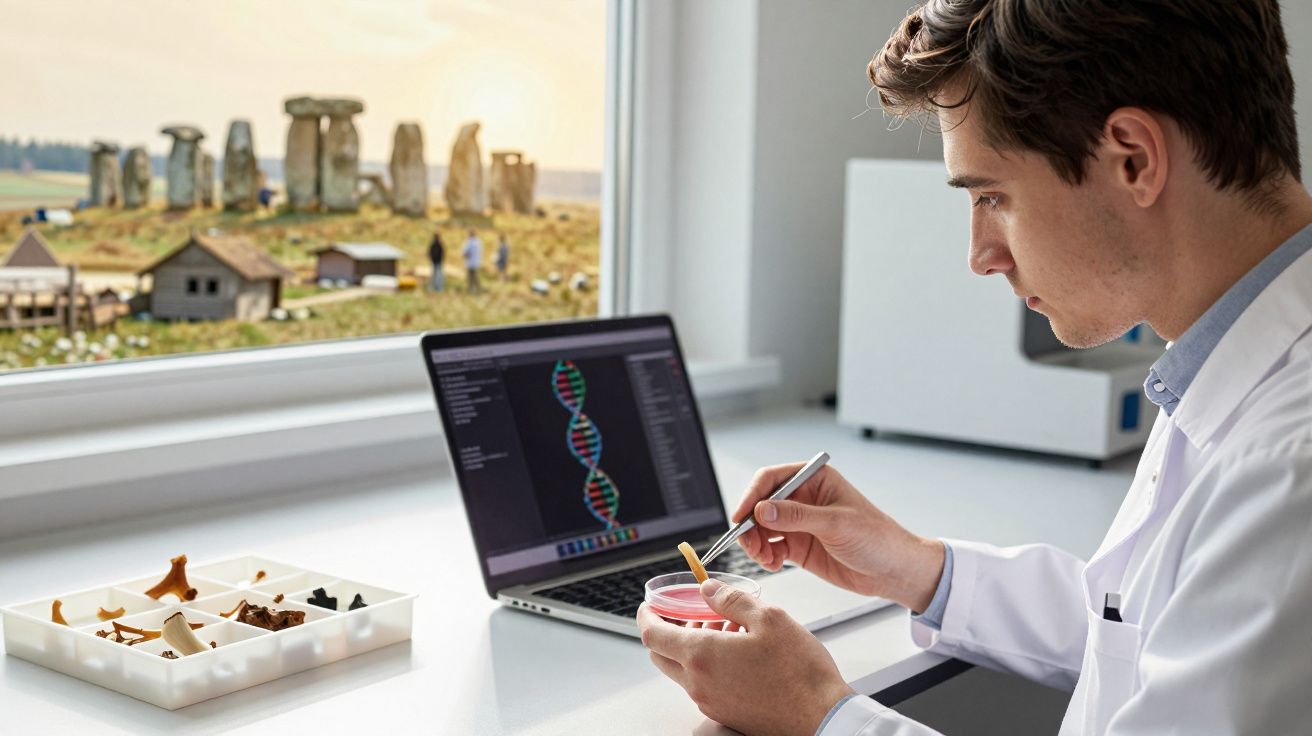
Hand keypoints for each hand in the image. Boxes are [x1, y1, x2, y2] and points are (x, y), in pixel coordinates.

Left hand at [637, 578, 854, 734]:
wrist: (821, 718)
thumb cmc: (800, 673)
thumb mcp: (769, 618)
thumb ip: (731, 600)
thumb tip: (707, 589)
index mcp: (702, 656)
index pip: (652, 635)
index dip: (646, 615)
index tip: (649, 605)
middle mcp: (699, 683)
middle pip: (662, 655)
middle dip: (666, 631)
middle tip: (685, 613)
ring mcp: (711, 702)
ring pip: (684, 670)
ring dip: (692, 646)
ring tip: (725, 627)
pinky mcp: (725, 713)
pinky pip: (703, 684)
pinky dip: (708, 664)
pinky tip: (738, 651)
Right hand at [734, 463, 944, 612]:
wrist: (893, 570)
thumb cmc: (877, 538)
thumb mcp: (837, 524)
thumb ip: (797, 516)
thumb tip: (762, 509)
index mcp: (815, 479)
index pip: (772, 479)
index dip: (752, 496)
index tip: (741, 516)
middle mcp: (803, 498)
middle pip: (761, 504)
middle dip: (750, 524)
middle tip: (750, 544)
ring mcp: (799, 523)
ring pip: (761, 527)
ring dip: (755, 543)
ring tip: (765, 559)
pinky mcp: (798, 545)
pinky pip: (770, 547)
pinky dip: (765, 556)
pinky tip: (774, 564)